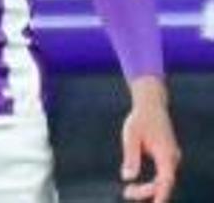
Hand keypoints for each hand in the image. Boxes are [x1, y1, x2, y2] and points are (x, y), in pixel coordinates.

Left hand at [121, 77, 180, 201]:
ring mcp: (172, 158)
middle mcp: (173, 158)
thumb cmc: (140, 119)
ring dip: (150, 189)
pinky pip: (163, 176)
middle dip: (148, 192)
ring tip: (129, 193)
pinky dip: (153, 184)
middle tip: (127, 193)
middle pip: (164, 183)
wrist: (151, 105)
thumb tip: (127, 177)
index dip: (158, 194)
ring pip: (164, 180)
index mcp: (166, 154)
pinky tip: (140, 189)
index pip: (165, 180)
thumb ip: (130, 157)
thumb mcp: (130, 136)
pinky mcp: (167, 157)